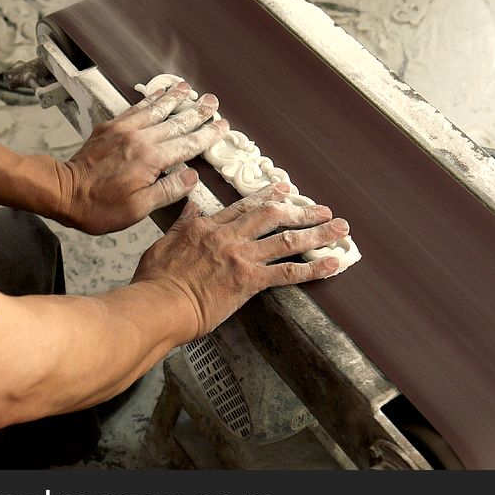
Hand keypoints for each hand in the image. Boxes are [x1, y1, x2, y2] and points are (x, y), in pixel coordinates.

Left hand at [53, 82, 228, 233]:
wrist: (63, 192)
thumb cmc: (100, 207)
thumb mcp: (139, 208)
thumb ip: (168, 190)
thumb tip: (192, 176)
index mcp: (151, 159)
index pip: (188, 144)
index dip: (208, 135)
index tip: (223, 126)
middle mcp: (140, 138)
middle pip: (176, 122)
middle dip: (197, 111)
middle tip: (213, 101)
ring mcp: (123, 130)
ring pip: (155, 109)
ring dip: (173, 98)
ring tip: (187, 87)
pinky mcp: (110, 128)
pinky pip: (135, 109)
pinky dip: (149, 100)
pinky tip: (157, 95)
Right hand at [132, 183, 347, 339]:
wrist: (158, 304)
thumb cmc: (155, 281)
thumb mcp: (164, 243)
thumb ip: (183, 223)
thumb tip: (190, 204)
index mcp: (208, 227)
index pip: (244, 206)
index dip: (268, 196)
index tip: (285, 190)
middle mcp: (229, 237)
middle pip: (272, 216)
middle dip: (301, 211)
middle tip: (322, 209)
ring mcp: (241, 257)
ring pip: (287, 239)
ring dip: (316, 233)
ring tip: (339, 229)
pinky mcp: (249, 281)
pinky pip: (288, 273)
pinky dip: (313, 268)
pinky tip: (333, 264)